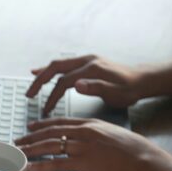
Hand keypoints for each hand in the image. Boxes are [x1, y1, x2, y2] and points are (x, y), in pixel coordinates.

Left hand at [16, 117, 164, 170]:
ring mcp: (82, 147)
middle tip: (18, 141)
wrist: (141, 157)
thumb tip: (83, 135)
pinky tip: (31, 167)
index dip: (42, 124)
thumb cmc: (130, 147)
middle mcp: (83, 132)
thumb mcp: (109, 131)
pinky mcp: (84, 162)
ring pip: (50, 146)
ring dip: (32, 150)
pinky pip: (57, 164)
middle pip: (50, 133)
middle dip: (31, 137)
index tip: (30, 127)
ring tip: (19, 154)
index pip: (60, 122)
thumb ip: (93, 131)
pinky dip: (42, 165)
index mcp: (89, 124)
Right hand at [27, 55, 149, 115]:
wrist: (142, 80)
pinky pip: (65, 65)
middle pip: (56, 68)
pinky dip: (52, 70)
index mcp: (92, 69)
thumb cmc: (130, 89)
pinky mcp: (88, 63)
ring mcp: (87, 60)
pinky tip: (43, 71)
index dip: (52, 96)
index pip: (64, 82)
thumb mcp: (116, 93)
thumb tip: (76, 85)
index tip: (46, 110)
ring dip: (44, 74)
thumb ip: (96, 88)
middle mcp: (87, 61)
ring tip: (32, 82)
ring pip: (59, 64)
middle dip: (40, 81)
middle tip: (29, 94)